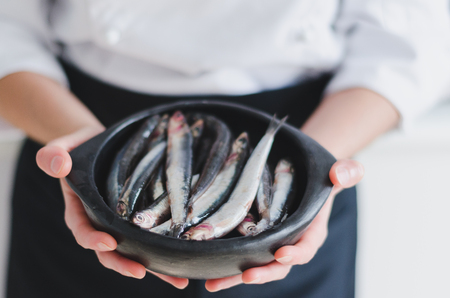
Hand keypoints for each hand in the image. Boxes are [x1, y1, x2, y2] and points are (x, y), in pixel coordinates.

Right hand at [35, 127, 188, 288]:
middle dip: (123, 264)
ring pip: (135, 251)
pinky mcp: (139, 220)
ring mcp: (121, 223)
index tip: (109, 242)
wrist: (102, 144)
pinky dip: (166, 253)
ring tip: (178, 280)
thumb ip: (54, 155)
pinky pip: (151, 239)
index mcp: (80, 209)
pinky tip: (186, 262)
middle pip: (109, 251)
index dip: (93, 239)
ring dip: (154, 268)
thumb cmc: (81, 146)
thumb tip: (58, 165)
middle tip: (141, 272)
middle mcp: (101, 222)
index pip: (83, 230)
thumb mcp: (64, 146)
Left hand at [204, 159, 363, 291]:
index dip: (296, 254)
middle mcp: (289, 243)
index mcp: (311, 232)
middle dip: (263, 273)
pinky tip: (206, 269)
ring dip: (234, 276)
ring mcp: (269, 242)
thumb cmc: (319, 176)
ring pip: (254, 264)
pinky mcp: (253, 238)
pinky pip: (240, 253)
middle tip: (246, 276)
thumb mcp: (334, 172)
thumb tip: (342, 174)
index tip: (281, 253)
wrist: (303, 175)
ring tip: (213, 284)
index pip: (306, 248)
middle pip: (277, 265)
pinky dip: (225, 262)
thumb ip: (344, 172)